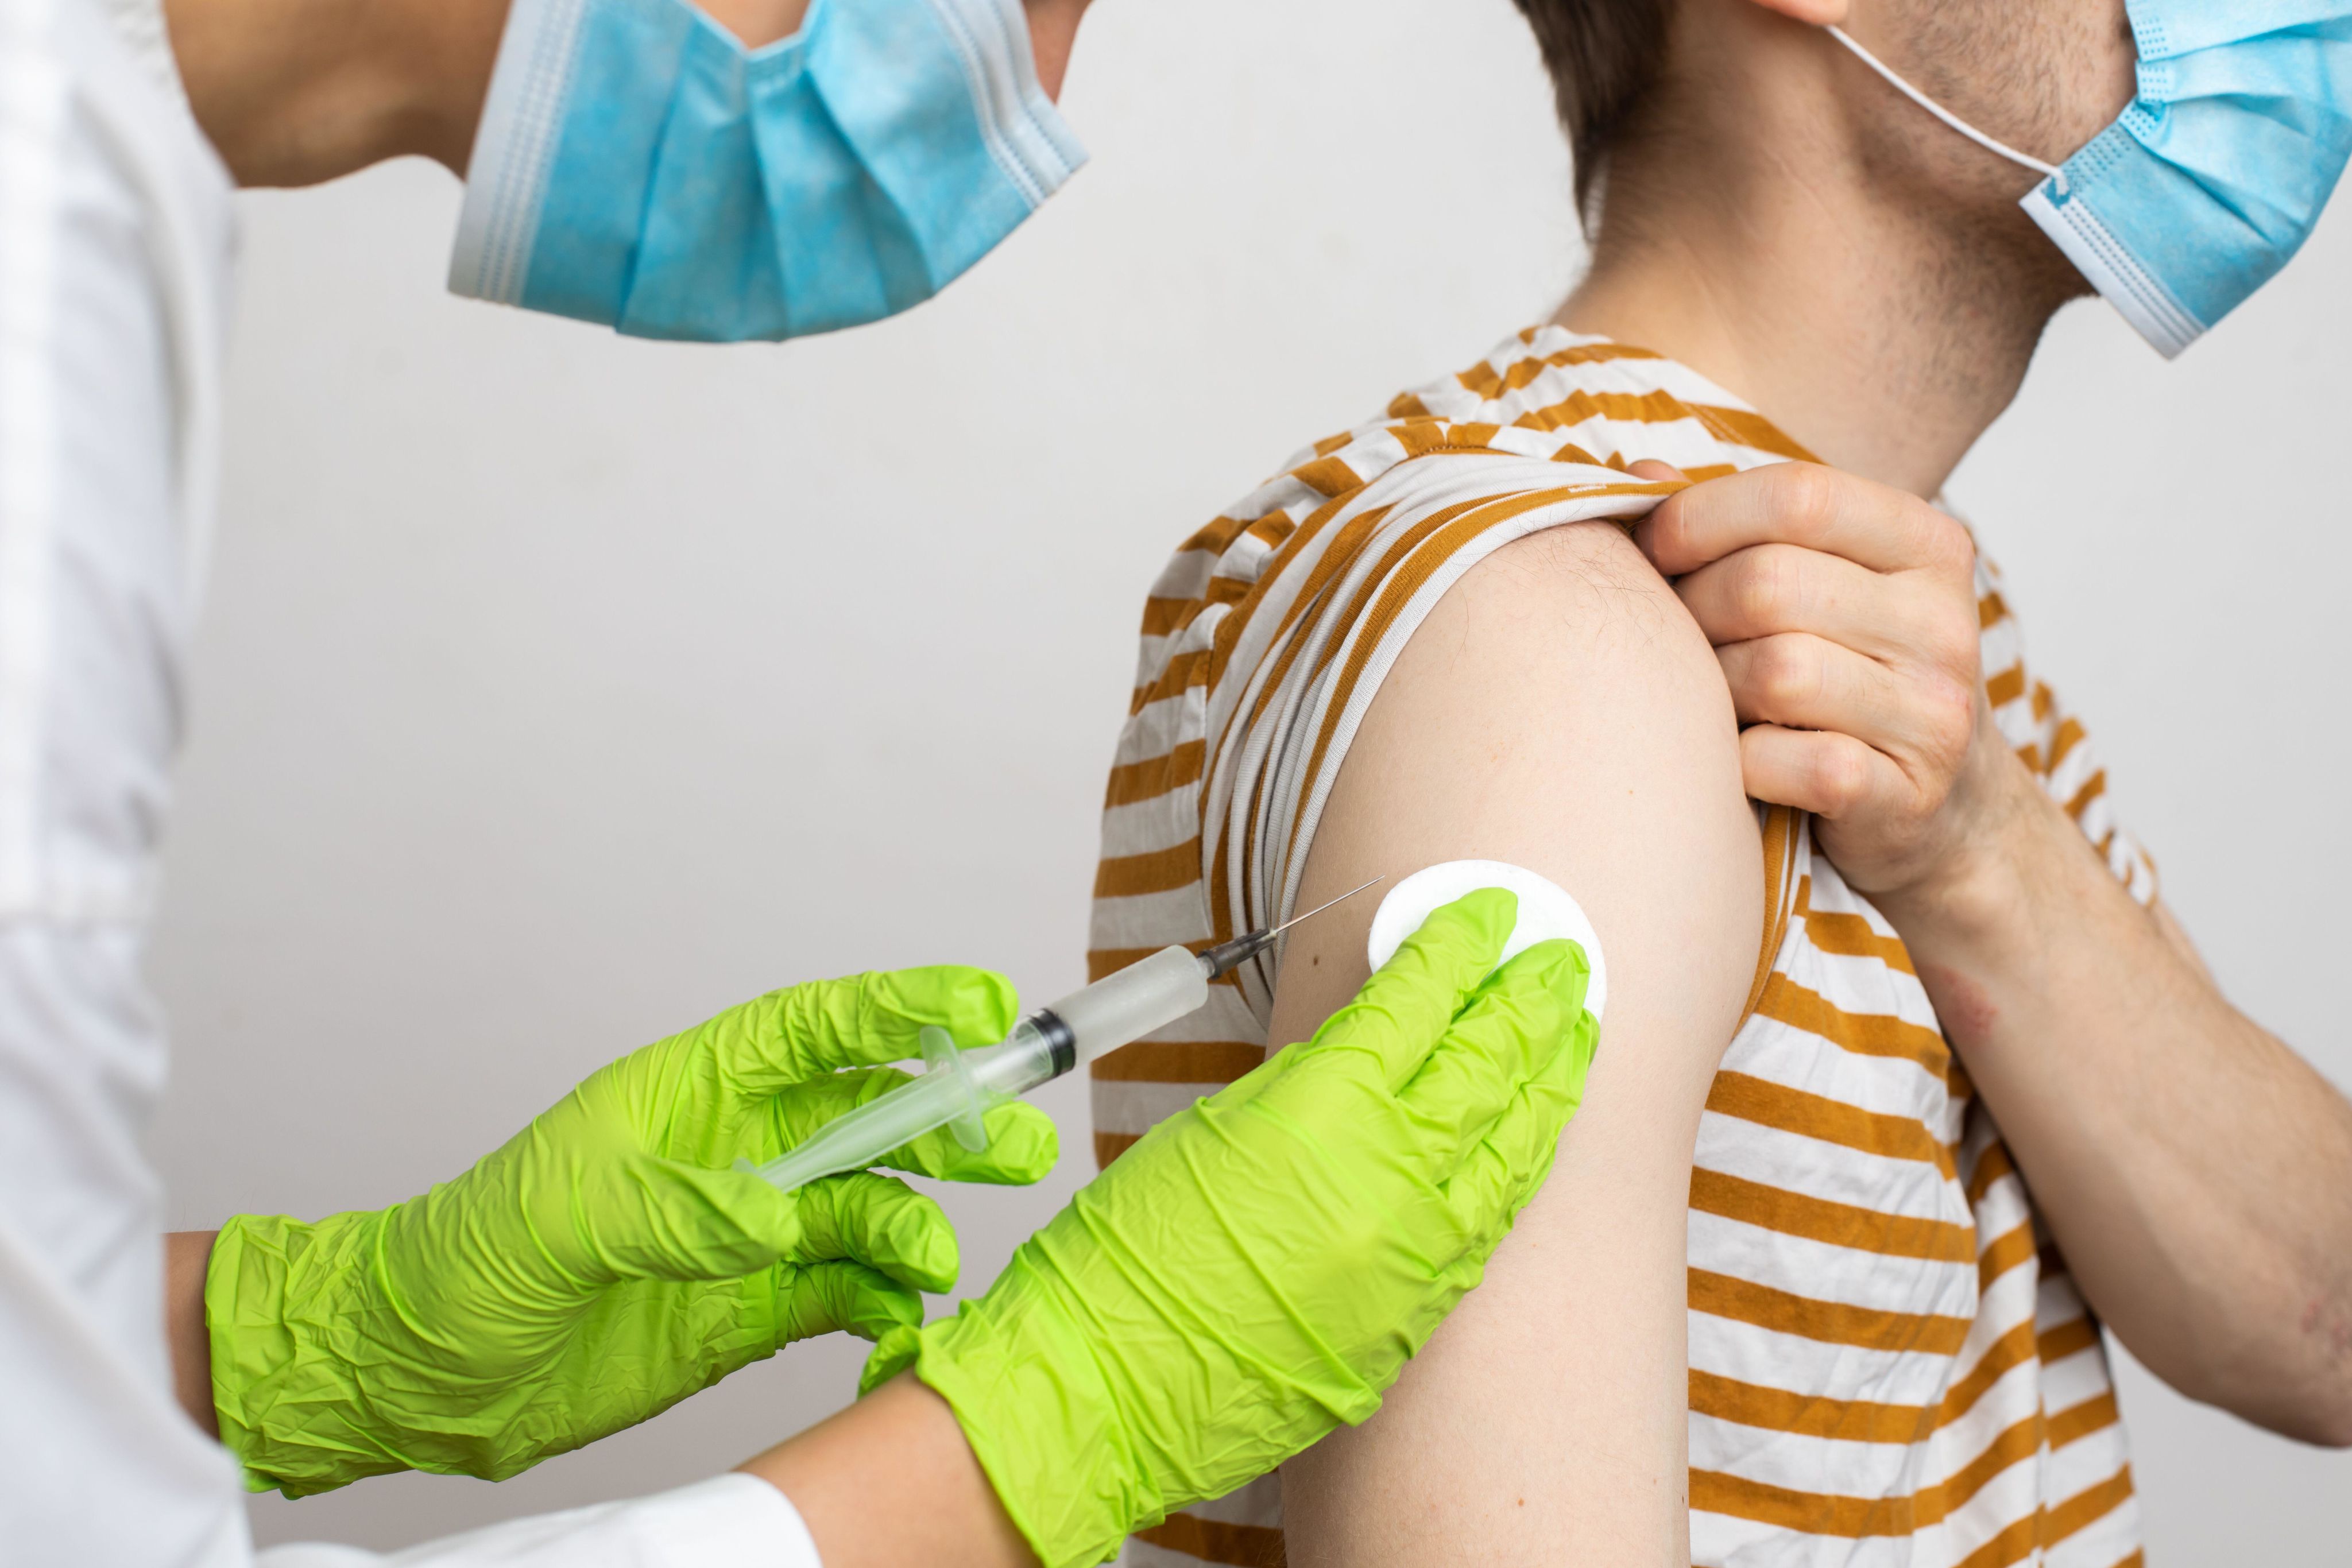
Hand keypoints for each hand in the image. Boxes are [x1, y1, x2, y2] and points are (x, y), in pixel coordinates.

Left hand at [205, 968, 1056, 1495]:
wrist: (422, 1374)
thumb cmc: (466, 1259)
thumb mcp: (560, 1216)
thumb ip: (677, 1210)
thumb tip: (780, 1216)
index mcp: (693, 1092)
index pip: (815, 1030)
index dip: (902, 1009)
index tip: (984, 1005)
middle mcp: (738, 1153)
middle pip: (870, 1116)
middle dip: (949, 1122)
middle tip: (1016, 1147)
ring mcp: (752, 1232)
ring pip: (871, 1208)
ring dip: (918, 1225)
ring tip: (933, 1261)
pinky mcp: (753, 1311)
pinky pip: (844, 1295)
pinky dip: (884, 1307)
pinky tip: (899, 1325)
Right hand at [858, 890, 1596, 1567]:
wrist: (1107, 1392)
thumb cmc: (1129, 1256)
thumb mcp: (1211, 1131)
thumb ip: (1300, 1089)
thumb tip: (1358, 1055)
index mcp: (1325, 1109)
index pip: (1418, 1001)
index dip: (1459, 946)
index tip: (1490, 913)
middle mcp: (1391, 1176)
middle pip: (1487, 1061)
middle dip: (1529, 999)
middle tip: (1561, 956)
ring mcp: (1418, 1252)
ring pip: (1515, 1143)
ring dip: (1551, 1076)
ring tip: (1577, 1029)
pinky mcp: (1420, 1314)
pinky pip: (1493, 1220)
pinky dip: (1521, 1163)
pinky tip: (1536, 1133)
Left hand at [1635, 460, 2030, 899]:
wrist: (1942, 808)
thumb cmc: (1848, 676)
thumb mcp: (1818, 583)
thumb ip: (1736, 525)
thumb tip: (1637, 478)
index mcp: (1927, 544)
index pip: (1799, 495)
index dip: (1701, 516)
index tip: (1654, 548)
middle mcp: (1943, 621)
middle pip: (1768, 584)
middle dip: (1693, 608)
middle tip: (1674, 640)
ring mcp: (1932, 712)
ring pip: (1773, 672)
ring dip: (1713, 691)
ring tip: (1711, 700)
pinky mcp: (1904, 794)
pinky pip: (1782, 760)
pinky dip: (1738, 763)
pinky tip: (1741, 760)